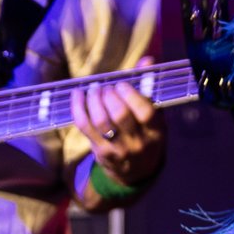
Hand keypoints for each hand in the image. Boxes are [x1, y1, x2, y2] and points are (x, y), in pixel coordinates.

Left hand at [73, 53, 166, 195]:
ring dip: (94, 99)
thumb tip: (147, 60)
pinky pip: (85, 126)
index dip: (131, 94)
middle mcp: (137, 143)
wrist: (135, 174)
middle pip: (120, 115)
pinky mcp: (100, 151)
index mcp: (156, 132)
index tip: (122, 84)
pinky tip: (77, 95)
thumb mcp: (155, 117)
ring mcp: (117, 149)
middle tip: (107, 87)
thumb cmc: (147, 137)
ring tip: (94, 89)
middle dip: (110, 95)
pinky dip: (78, 107)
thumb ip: (149, 88)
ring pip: (101, 121)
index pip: (145, 112)